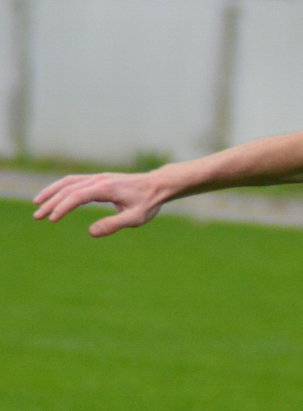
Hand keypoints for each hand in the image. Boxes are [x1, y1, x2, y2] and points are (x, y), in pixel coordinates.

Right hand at [32, 170, 171, 235]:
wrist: (158, 185)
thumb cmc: (148, 202)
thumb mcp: (135, 218)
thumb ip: (114, 225)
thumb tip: (90, 233)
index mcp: (107, 188)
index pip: (78, 196)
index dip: (63, 207)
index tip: (53, 219)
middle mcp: (99, 179)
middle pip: (68, 188)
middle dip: (51, 202)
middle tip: (38, 216)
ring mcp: (98, 177)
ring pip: (68, 182)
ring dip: (51, 192)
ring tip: (37, 204)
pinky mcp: (98, 179)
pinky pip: (74, 181)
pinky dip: (61, 188)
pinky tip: (53, 197)